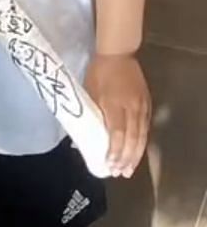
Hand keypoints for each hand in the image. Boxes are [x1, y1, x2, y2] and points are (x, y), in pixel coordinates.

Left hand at [84, 53, 150, 178]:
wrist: (118, 53)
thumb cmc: (99, 72)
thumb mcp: (89, 91)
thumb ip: (89, 113)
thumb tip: (80, 136)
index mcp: (114, 104)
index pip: (117, 133)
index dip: (114, 151)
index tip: (109, 164)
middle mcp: (131, 108)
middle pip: (131, 139)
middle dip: (126, 158)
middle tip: (119, 173)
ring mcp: (141, 106)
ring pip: (141, 136)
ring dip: (135, 155)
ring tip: (129, 170)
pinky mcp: (147, 104)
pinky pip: (145, 128)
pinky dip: (141, 142)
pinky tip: (137, 152)